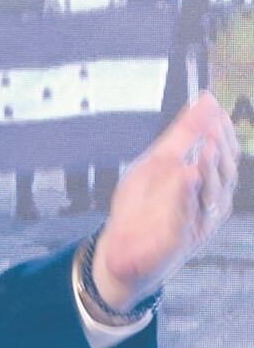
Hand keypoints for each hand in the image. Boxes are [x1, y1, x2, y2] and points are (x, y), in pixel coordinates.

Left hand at [93, 93, 238, 312]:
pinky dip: (186, 196)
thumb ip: (182, 134)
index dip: (222, 134)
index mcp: (207, 184)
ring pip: (210, 196)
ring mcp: (196, 223)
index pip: (223, 155)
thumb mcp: (157, 162)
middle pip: (223, 175)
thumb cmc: (143, 205)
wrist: (123, 248)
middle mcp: (209, 204)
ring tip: (204, 148)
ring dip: (208, 171)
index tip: (216, 111)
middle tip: (213, 126)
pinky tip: (186, 177)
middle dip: (219, 150)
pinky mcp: (177, 240)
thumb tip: (206, 99)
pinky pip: (185, 216)